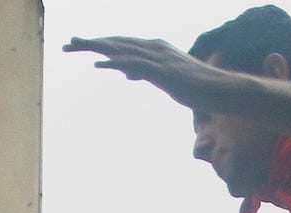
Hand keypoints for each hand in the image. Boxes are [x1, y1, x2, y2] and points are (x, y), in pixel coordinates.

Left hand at [63, 36, 234, 110]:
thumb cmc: (198, 88)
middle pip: (117, 42)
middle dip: (91, 42)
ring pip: (122, 50)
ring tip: (75, 47)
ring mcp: (160, 59)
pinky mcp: (165, 72)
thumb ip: (146, 73)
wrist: (224, 92)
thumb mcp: (166, 79)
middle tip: (67, 43)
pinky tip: (99, 64)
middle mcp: (155, 48)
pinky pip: (136, 65)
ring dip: (97, 48)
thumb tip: (127, 73)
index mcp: (155, 49)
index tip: (79, 44)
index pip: (122, 43)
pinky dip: (115, 63)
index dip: (100, 43)